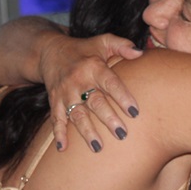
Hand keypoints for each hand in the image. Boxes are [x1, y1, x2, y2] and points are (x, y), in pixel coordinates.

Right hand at [39, 33, 142, 152]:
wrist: (50, 52)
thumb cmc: (85, 49)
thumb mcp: (103, 41)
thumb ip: (122, 45)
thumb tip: (140, 53)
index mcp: (93, 66)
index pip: (110, 82)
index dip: (122, 96)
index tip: (134, 111)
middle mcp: (78, 81)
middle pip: (95, 102)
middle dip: (108, 119)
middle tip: (122, 134)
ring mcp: (65, 93)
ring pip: (77, 114)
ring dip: (86, 131)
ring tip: (97, 147)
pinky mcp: (54, 101)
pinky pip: (56, 119)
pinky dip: (58, 133)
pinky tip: (62, 148)